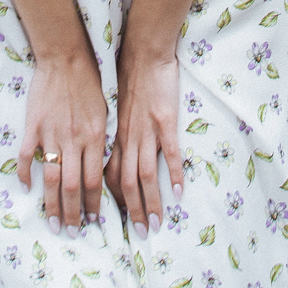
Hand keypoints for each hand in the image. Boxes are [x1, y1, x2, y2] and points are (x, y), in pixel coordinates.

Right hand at [17, 48, 108, 231]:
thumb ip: (102, 140)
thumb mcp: (105, 111)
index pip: (96, 181)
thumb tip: (104, 167)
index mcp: (95, 137)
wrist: (66, 56)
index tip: (94, 222)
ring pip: (52, 178)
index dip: (94, 205)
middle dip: (74, 214)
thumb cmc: (91, 81)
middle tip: (72, 233)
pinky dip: (26, 173)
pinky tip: (26, 187)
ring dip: (53, 204)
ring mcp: (53, 133)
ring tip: (54, 223)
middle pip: (74, 187)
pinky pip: (28, 156)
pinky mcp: (34, 125)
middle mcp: (75, 140)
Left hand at [107, 46, 182, 231]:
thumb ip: (113, 134)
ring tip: (156, 224)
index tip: (116, 222)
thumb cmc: (126, 77)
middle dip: (132, 211)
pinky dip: (173, 174)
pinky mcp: (165, 121)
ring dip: (151, 202)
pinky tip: (178, 192)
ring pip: (147, 175)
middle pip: (127, 183)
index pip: (109, 176)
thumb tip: (110, 155)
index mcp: (114, 135)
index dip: (112, 201)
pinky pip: (170, 153)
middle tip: (139, 235)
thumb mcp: (112, 107)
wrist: (143, 52)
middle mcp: (128, 138)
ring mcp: (147, 131)